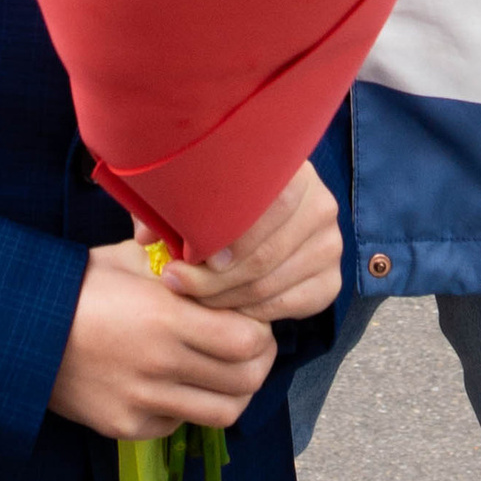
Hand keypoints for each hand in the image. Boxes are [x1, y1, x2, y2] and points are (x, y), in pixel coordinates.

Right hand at [48, 240, 277, 440]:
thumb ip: (180, 265)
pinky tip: (176, 381)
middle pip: (245, 382)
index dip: (261, 330)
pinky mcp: (126, 428)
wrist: (19, 331)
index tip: (253, 317)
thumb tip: (223, 264)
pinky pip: (180, 424)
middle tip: (250, 346)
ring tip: (222, 369)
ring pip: (221, 413)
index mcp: (164, 318)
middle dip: (258, 362)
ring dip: (232, 391)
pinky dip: (189, 406)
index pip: (247, 341)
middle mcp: (158, 367)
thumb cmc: (78, 285)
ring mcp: (142, 404)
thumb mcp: (131, 261)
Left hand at [161, 163, 343, 325]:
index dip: (224, 233)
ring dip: (224, 297)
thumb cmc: (221, 199)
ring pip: (270, 283)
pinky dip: (251, 311)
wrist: (264, 219)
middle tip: (177, 282)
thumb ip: (170, 205)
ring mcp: (329, 243)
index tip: (189, 254)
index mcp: (291, 169)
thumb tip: (148, 236)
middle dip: (213, 277)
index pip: (265, 202)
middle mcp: (320, 204)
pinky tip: (226, 304)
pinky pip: (287, 306)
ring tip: (193, 294)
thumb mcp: (195, 190)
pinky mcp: (331, 279)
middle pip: (264, 253)